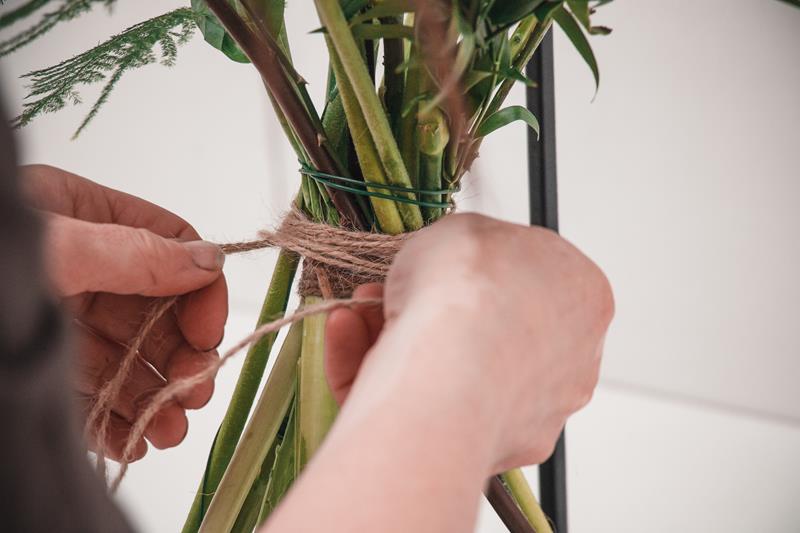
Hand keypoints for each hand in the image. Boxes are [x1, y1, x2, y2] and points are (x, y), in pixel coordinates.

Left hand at [21, 165, 227, 461]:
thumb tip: (207, 259)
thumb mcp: (57, 246)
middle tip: (195, 388)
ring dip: (157, 393)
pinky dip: (120, 418)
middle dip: (181, 352)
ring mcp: (64, 320)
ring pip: (131, 356)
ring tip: (170, 427)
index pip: (170, 245)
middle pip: (157, 308)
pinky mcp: (46, 368)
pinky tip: (135, 439)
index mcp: (86, 216)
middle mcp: (82, 267)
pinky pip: (95, 392)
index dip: (200, 287)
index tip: (208, 330)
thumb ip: (135, 253)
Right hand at [326, 213, 612, 472]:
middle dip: (429, 307)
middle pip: (487, 328)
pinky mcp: (482, 449)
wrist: (448, 368)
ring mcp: (531, 411)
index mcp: (584, 297)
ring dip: (393, 336)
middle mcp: (569, 361)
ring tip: (354, 314)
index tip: (433, 261)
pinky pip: (425, 405)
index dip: (473, 266)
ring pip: (452, 370)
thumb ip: (467, 240)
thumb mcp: (462, 226)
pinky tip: (345, 338)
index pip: (528, 277)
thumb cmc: (468, 290)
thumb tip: (458, 255)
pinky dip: (379, 372)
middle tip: (383, 290)